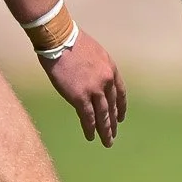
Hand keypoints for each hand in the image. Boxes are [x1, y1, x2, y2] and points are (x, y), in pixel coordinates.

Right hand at [41, 30, 128, 145]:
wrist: (60, 39)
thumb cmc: (73, 42)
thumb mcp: (95, 53)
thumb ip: (98, 69)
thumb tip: (93, 80)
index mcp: (111, 69)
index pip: (120, 92)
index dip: (120, 107)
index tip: (121, 117)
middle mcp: (106, 81)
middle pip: (112, 106)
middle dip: (113, 122)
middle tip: (113, 135)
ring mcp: (94, 90)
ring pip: (102, 115)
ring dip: (105, 130)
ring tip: (107, 141)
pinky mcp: (79, 97)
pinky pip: (87, 117)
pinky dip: (90, 128)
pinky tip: (91, 136)